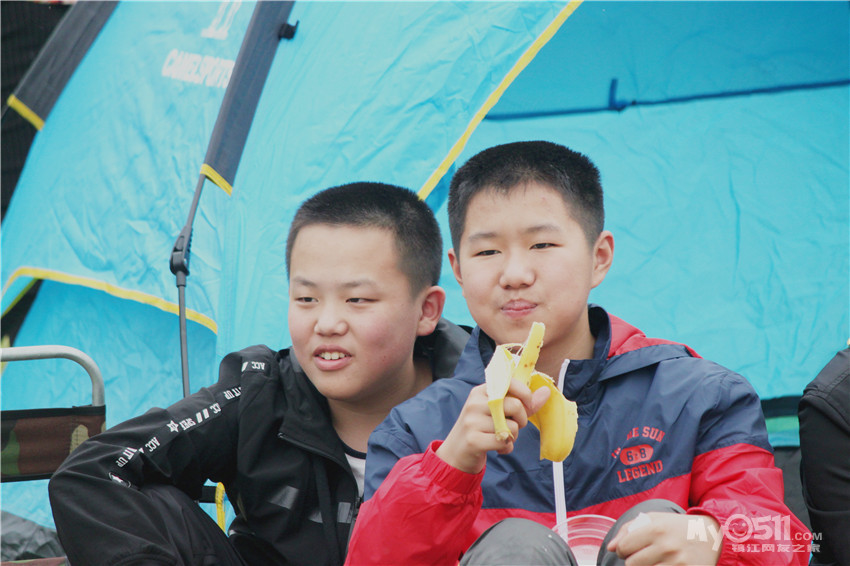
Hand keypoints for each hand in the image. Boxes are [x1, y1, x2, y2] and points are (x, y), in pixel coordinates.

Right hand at [436, 378, 549, 473]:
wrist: (456, 452)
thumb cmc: (482, 428)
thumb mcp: (499, 412)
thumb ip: (523, 403)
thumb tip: (546, 391)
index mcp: (481, 391)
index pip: (510, 383)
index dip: (525, 395)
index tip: (526, 406)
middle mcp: (475, 402)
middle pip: (515, 406)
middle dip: (522, 420)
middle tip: (514, 427)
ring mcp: (472, 421)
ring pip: (512, 427)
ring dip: (513, 437)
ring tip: (502, 438)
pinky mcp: (473, 440)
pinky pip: (504, 442)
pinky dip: (507, 448)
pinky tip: (498, 448)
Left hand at [606, 512, 720, 564]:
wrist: (711, 535)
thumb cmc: (676, 526)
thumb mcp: (654, 519)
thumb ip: (628, 529)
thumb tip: (609, 547)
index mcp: (657, 529)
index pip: (624, 547)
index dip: (621, 550)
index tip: (626, 550)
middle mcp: (667, 546)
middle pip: (632, 564)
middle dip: (631, 562)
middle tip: (638, 558)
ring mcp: (679, 563)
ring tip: (651, 562)